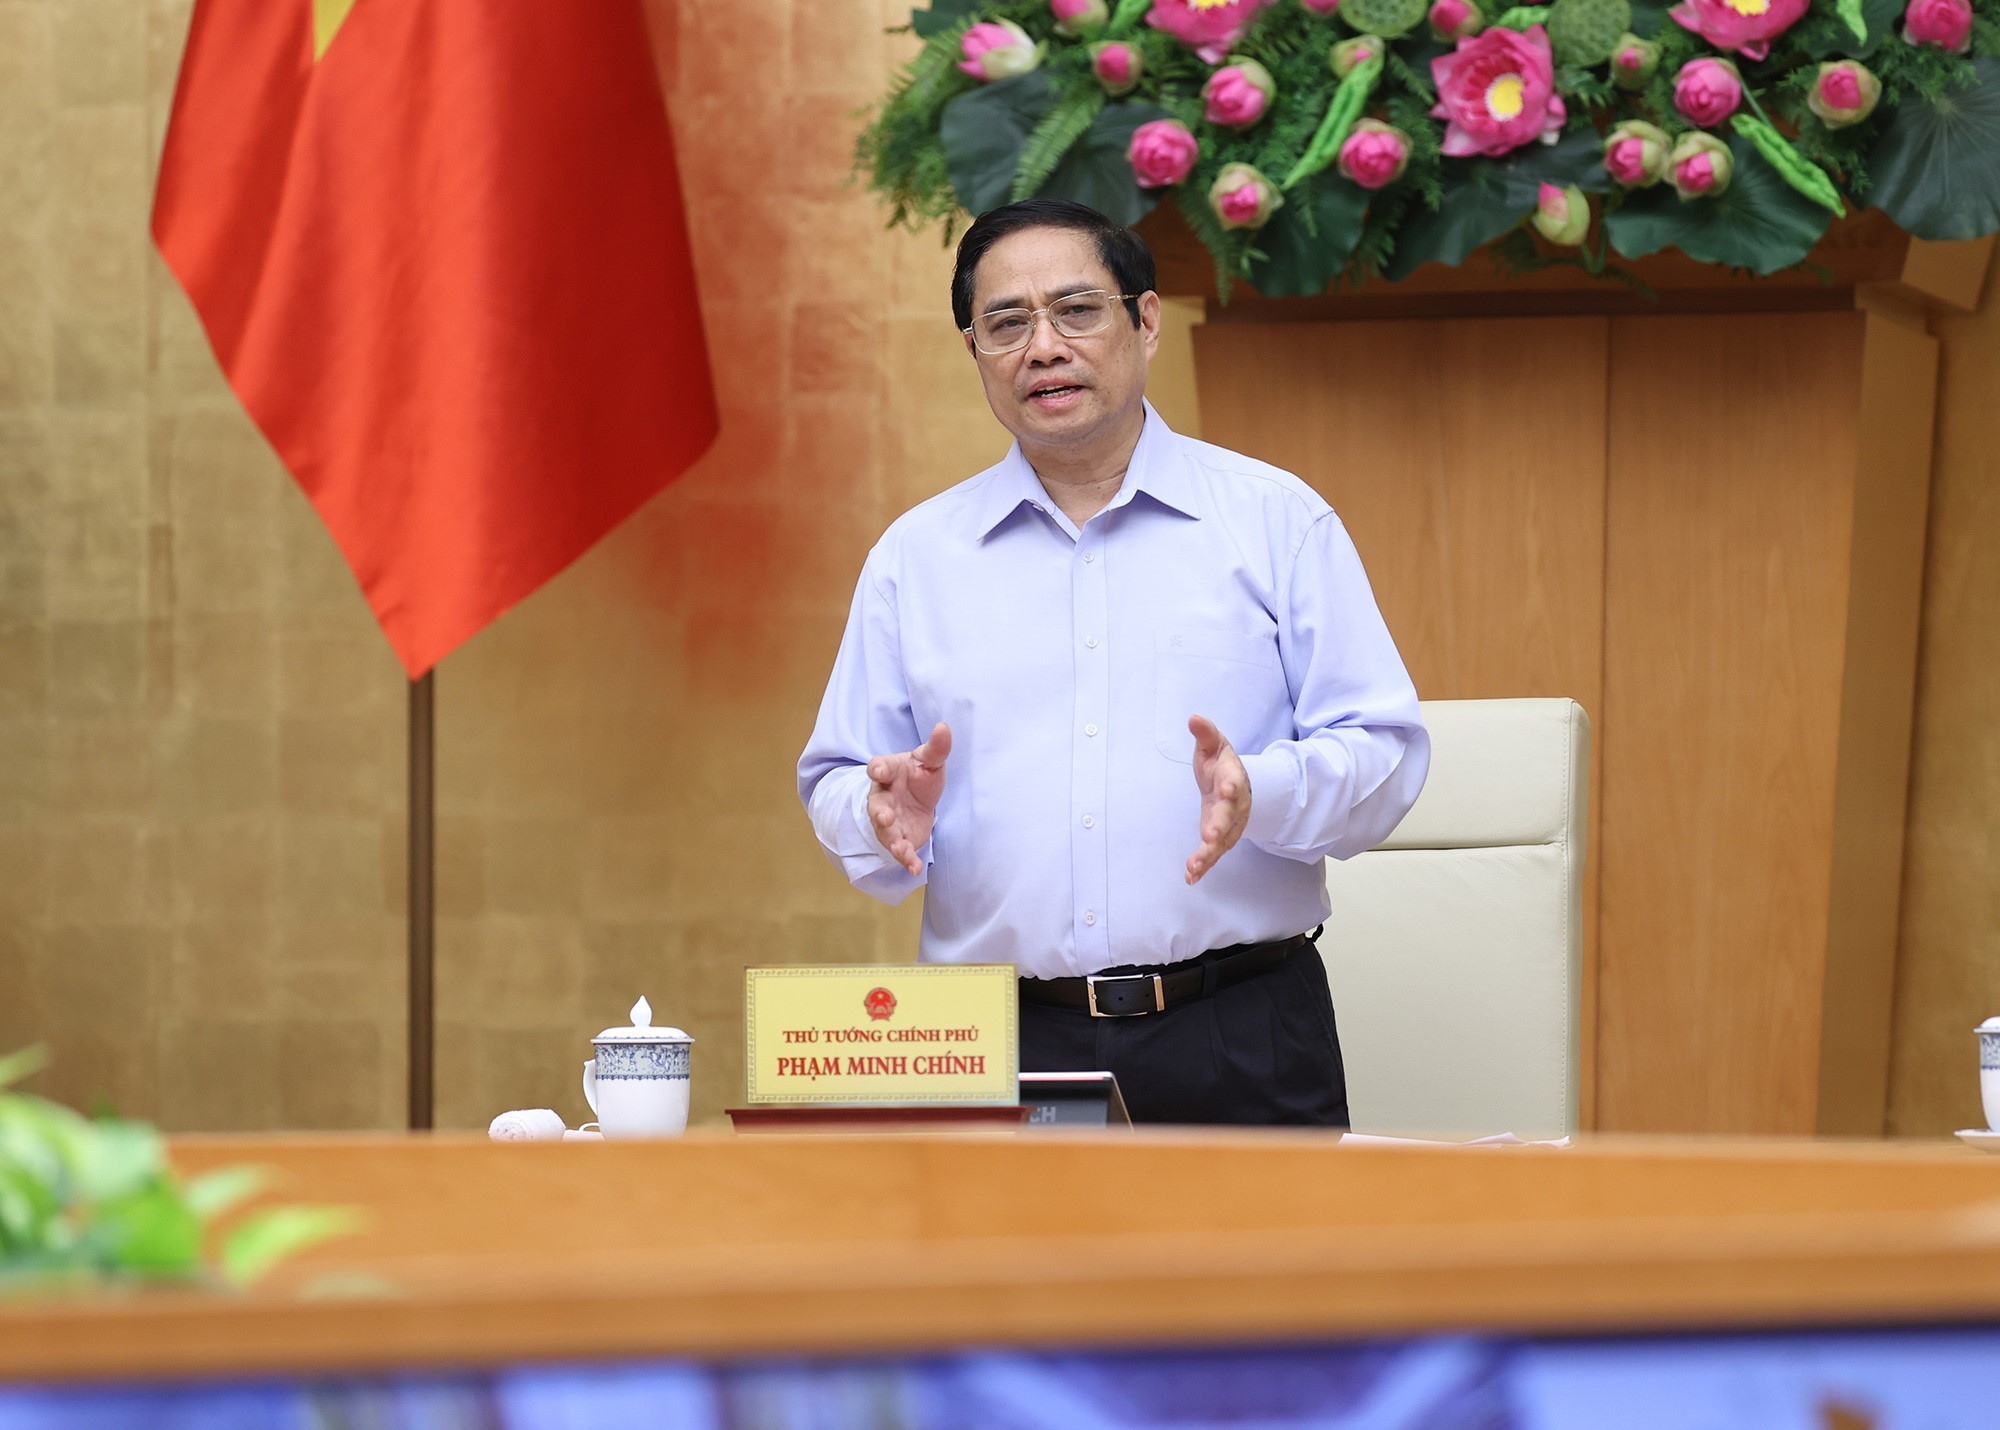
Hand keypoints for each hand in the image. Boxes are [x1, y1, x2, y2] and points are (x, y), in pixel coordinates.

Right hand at [867, 723, 951, 875]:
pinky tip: (914, 869)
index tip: (878, 770)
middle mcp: (882, 797)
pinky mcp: (899, 838)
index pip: (879, 768)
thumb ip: (936, 748)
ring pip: (884, 831)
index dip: (878, 769)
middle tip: (883, 816)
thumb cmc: (919, 776)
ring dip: (891, 840)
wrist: (918, 800)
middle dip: (878, 812)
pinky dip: (906, 860)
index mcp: (887, 772)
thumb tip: (944, 727)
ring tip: (899, 849)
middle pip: (876, 805)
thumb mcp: (930, 761)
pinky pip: (899, 850)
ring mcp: (888, 820)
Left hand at [1185, 714, 1250, 885]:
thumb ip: (1205, 734)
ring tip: (1195, 867)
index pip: (1234, 781)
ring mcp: (1229, 824)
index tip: (1228, 788)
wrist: (1235, 785)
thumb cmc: (1222, 764)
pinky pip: (1213, 854)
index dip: (1231, 785)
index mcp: (1233, 778)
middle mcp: (1235, 805)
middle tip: (1210, 836)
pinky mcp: (1220, 838)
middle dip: (1220, 826)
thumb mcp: (1214, 745)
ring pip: (1221, 841)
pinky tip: (1191, 877)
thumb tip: (1194, 718)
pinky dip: (1203, 866)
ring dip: (1209, 854)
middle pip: (1229, 817)